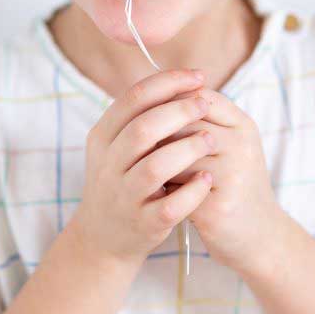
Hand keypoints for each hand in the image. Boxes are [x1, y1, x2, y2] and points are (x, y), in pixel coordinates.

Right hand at [72, 69, 216, 264]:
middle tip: (205, 104)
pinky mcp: (143, 224)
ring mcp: (124, 197)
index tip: (198, 75)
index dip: (168, 82)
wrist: (103, 238)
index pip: (133, 99)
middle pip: (143, 129)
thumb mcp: (119, 145)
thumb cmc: (123, 179)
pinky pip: (170, 206)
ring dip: (188, 149)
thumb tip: (186, 80)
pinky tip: (207, 179)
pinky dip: (192, 192)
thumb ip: (143, 115)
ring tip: (212, 140)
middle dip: (180, 111)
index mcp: (102, 137)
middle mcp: (108, 166)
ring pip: (155, 167)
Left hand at [160, 86, 280, 270]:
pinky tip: (159, 194)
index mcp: (243, 125)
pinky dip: (162, 189)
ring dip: (157, 161)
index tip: (151, 119)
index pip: (197, 96)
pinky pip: (174, 188)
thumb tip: (150, 95)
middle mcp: (241, 145)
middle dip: (158, 135)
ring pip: (174, 154)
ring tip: (150, 171)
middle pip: (182, 123)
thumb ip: (199, 119)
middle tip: (144, 148)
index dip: (168, 105)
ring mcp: (232, 176)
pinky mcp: (217, 207)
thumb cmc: (233, 185)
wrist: (259, 237)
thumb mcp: (228, 146)